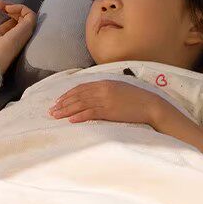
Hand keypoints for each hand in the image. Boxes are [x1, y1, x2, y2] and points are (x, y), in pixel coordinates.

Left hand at [0, 0, 36, 71]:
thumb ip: (3, 28)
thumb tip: (10, 19)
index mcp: (12, 38)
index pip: (16, 22)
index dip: (8, 11)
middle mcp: (21, 36)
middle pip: (22, 17)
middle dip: (11, 6)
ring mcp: (25, 34)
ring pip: (28, 15)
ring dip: (15, 5)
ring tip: (2, 5)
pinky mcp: (27, 30)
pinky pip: (30, 14)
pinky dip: (20, 7)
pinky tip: (8, 9)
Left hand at [48, 79, 171, 126]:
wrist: (151, 105)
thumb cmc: (136, 99)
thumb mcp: (119, 90)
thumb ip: (106, 90)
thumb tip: (94, 95)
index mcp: (105, 83)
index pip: (81, 88)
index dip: (68, 94)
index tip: (59, 101)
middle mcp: (103, 89)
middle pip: (77, 96)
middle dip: (63, 103)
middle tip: (51, 110)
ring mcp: (106, 100)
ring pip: (81, 104)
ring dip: (66, 110)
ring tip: (56, 116)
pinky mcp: (110, 110)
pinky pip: (90, 113)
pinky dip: (79, 116)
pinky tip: (71, 120)